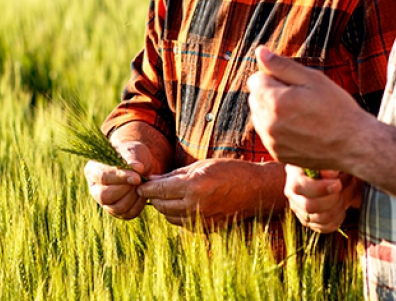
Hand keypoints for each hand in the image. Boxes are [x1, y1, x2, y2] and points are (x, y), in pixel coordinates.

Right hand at [84, 140, 151, 219]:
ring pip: (116, 207)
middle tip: (139, 180)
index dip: (120, 177)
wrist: (140, 166)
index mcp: (93, 170)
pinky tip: (143, 193)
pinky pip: (127, 214)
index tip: (137, 176)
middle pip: (104, 196)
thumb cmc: (132, 155)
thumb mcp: (132, 150)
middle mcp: (95, 188)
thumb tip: (137, 168)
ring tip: (141, 185)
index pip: (102, 176)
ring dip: (133, 197)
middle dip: (126, 189)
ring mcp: (105, 202)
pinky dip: (138, 205)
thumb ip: (132, 157)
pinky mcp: (117, 211)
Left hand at [137, 158, 284, 227]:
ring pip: (170, 217)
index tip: (140, 185)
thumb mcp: (202, 165)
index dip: (146, 188)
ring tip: (166, 196)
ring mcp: (201, 220)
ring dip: (164, 207)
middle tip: (151, 189)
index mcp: (194, 186)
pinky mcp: (206, 229)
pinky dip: (177, 215)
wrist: (255, 190)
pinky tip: (181, 205)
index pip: (160, 190)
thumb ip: (176, 174)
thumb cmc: (230, 171)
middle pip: (161, 205)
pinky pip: (182, 224)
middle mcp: (195, 205)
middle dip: (153, 197)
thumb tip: (153, 180)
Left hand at [247, 46, 374, 169]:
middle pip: (254, 98)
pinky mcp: (277, 153)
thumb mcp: (312, 79)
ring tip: (300, 113)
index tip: (294, 83)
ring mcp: (272, 141)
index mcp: (275, 102)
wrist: (353, 144)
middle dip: (270, 93)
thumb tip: (259, 52)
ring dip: (272, 111)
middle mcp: (268, 124)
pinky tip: (300, 128)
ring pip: (259, 116)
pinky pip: (268, 134)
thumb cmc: (337, 108)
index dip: (274, 76)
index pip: (255, 79)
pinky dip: (278, 128)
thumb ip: (282, 65)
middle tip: (299, 97)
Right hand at [285, 166, 362, 233]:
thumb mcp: (329, 158)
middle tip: (342, 188)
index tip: (338, 184)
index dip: (320, 188)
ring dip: (338, 208)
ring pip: (319, 218)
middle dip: (332, 199)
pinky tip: (342, 206)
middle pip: (309, 206)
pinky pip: (325, 227)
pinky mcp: (309, 221)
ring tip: (344, 194)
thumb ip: (329, 163)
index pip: (300, 185)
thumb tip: (331, 174)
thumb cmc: (330, 162)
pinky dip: (338, 218)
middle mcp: (292, 193)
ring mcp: (299, 208)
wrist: (332, 172)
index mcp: (294, 173)